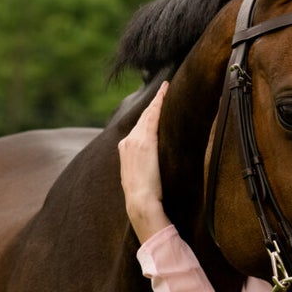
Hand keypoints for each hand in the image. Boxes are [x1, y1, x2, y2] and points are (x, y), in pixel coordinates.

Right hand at [118, 83, 170, 243]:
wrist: (140, 203)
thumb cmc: (144, 197)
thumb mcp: (140, 178)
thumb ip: (145, 168)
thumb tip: (154, 168)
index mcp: (125, 150)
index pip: (139, 128)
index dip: (147, 115)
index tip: (154, 105)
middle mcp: (127, 142)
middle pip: (143, 118)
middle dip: (153, 104)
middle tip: (163, 89)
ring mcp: (135, 140)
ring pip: (148, 115)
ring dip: (158, 101)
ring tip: (166, 88)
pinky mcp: (145, 141)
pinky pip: (153, 116)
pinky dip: (159, 103)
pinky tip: (166, 93)